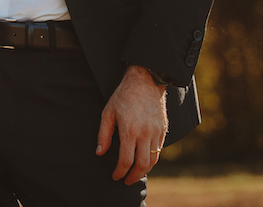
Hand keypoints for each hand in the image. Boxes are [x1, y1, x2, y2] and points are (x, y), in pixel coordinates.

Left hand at [96, 65, 167, 184]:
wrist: (146, 80)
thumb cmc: (124, 95)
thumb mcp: (108, 112)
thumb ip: (103, 134)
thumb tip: (99, 152)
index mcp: (129, 131)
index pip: (126, 161)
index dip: (120, 172)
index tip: (115, 176)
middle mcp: (145, 134)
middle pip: (142, 165)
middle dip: (133, 177)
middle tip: (126, 181)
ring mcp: (156, 132)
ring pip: (153, 160)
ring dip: (144, 171)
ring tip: (135, 174)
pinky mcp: (163, 129)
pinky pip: (159, 150)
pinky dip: (152, 159)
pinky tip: (144, 160)